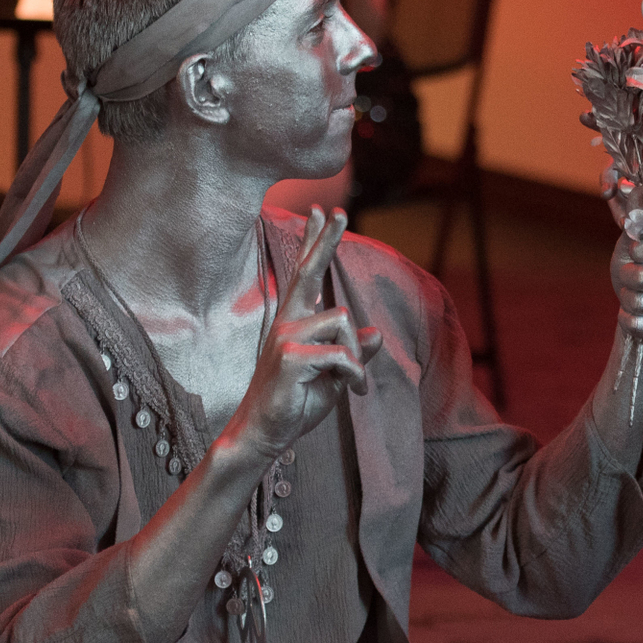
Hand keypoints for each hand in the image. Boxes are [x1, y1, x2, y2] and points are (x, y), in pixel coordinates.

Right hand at [222, 207, 383, 461]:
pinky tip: (349, 388)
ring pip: (344, 321)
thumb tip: (377, 334)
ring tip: (352, 381)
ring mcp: (286, 335)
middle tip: (338, 209)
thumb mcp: (333, 376)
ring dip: (357, 356)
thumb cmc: (296, 404)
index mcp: (295, 322)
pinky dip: (355, 374)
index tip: (321, 211)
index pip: (306, 273)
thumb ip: (353, 353)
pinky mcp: (290, 355)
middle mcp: (287, 321)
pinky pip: (342, 354)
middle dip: (326, 239)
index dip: (314, 242)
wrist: (266, 434)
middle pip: (309, 270)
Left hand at [612, 232, 642, 347]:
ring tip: (634, 295)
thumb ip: (636, 227)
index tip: (635, 253)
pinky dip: (626, 319)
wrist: (638, 307)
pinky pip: (637, 324)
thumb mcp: (633, 245)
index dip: (639, 251)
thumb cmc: (636, 270)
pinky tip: (635, 315)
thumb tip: (636, 211)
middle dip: (626, 277)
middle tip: (630, 277)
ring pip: (638, 302)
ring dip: (626, 298)